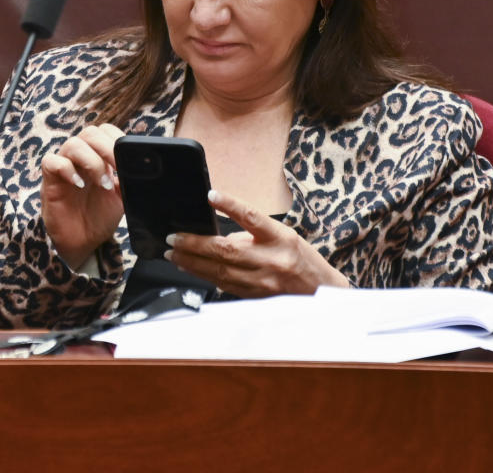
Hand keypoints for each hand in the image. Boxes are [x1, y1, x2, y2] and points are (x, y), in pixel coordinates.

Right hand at [40, 124, 124, 268]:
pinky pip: (51, 161)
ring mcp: (64, 167)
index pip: (105, 132)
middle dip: (107, 148)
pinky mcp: (50, 180)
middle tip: (118, 169)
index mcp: (99, 157)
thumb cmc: (101, 216)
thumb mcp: (123, 196)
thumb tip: (143, 165)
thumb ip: (130, 178)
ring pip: (72, 144)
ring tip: (103, 183)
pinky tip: (79, 184)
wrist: (85, 242)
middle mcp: (81, 158)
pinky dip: (66, 169)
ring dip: (91, 162)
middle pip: (90, 133)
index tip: (127, 158)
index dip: (117, 139)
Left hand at [164, 189, 349, 296]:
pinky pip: (223, 285)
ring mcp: (262, 281)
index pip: (252, 216)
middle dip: (195, 243)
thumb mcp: (283, 236)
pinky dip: (204, 275)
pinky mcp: (254, 296)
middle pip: (226, 250)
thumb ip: (253, 234)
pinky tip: (190, 268)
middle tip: (174, 237)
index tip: (211, 195)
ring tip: (174, 253)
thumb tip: (218, 237)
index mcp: (280, 238)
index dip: (230, 204)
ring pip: (219, 271)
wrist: (319, 291)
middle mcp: (271, 259)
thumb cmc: (301, 258)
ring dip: (192, 261)